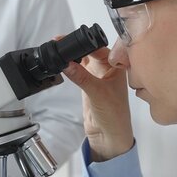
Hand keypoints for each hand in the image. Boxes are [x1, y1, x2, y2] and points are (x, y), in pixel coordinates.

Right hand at [63, 46, 133, 161]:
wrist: (109, 136)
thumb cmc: (115, 116)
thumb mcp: (98, 93)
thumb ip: (81, 77)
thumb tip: (67, 63)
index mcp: (118, 67)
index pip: (100, 48)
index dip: (86, 43)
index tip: (71, 41)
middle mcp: (109, 68)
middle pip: (91, 50)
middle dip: (76, 46)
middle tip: (61, 42)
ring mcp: (97, 74)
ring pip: (83, 58)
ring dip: (72, 54)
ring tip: (59, 50)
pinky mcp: (88, 82)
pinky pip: (77, 69)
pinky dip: (70, 65)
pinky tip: (62, 63)